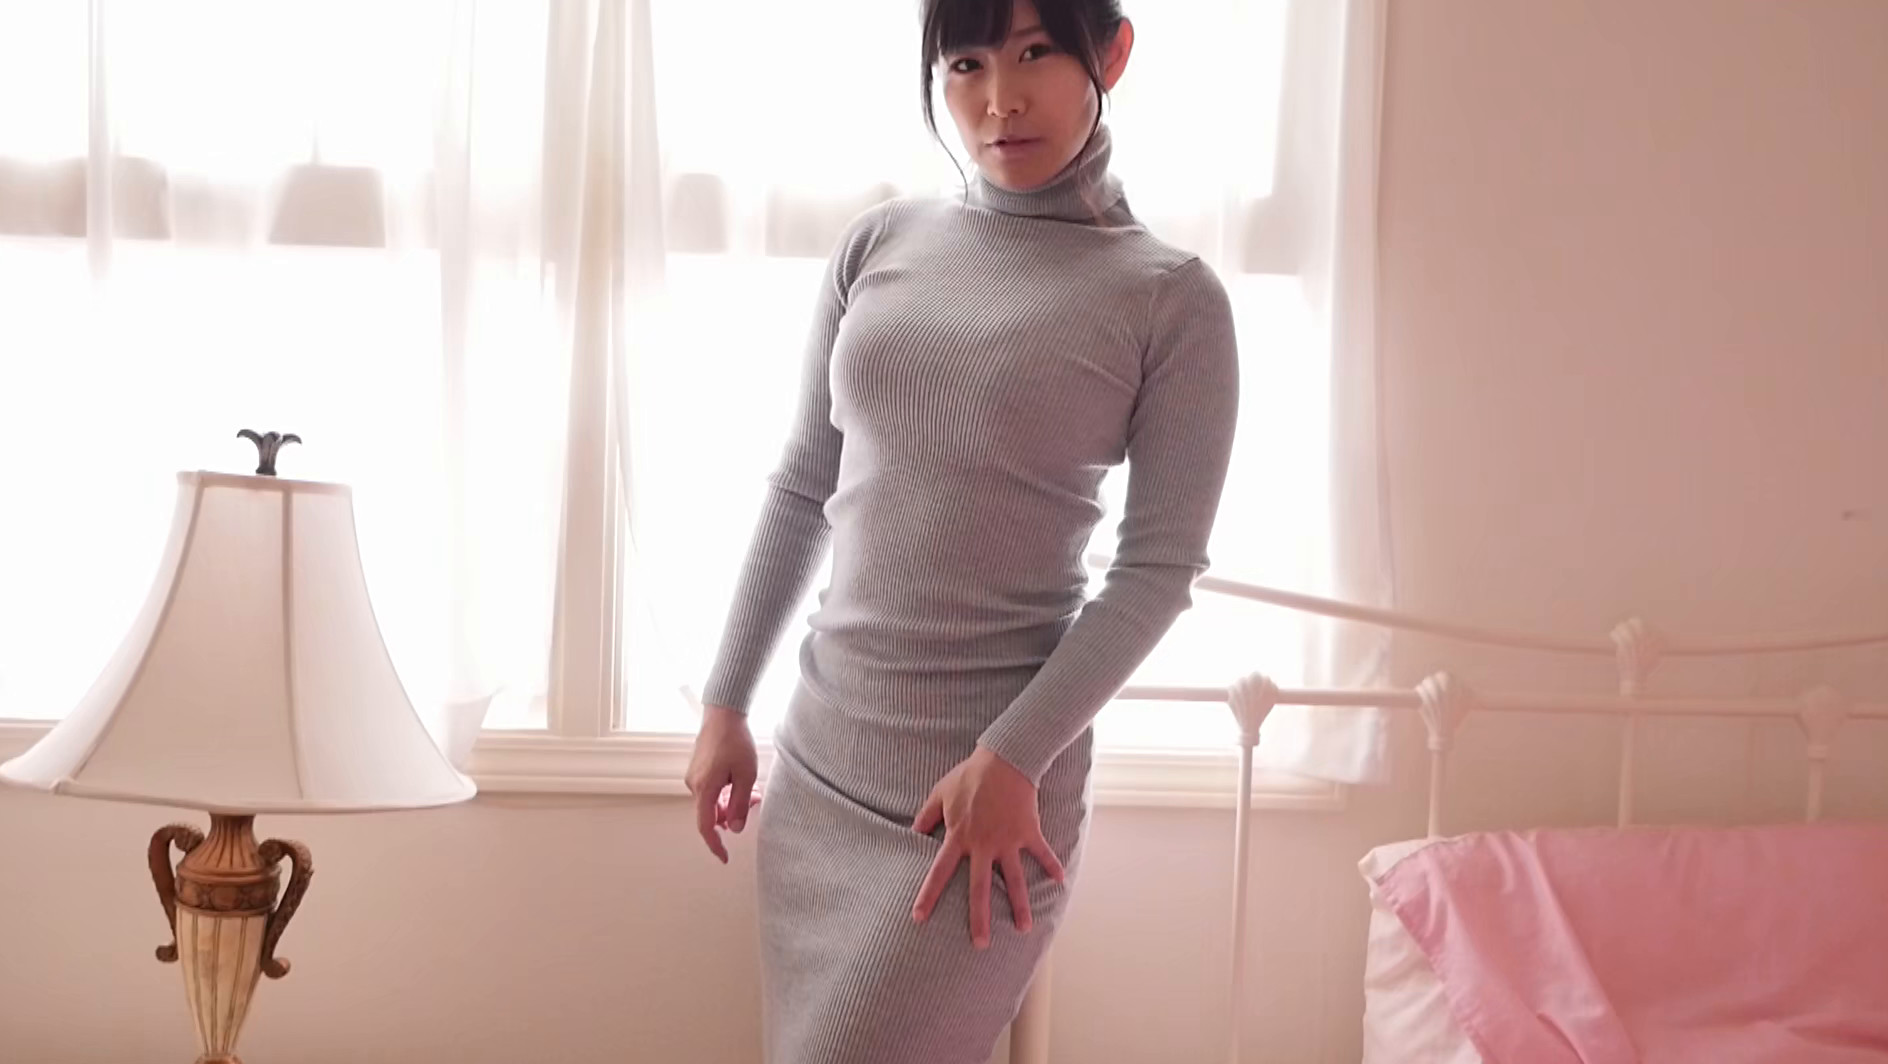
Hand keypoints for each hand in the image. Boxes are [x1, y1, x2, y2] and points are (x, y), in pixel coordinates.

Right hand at [684, 704, 760, 863]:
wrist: (723, 713)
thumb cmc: (735, 740)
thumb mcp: (746, 775)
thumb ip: (740, 804)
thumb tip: (734, 828)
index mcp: (704, 789)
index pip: (706, 827)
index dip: (715, 845)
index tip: (724, 857)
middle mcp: (694, 784)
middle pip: (711, 813)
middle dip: (731, 815)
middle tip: (753, 804)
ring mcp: (694, 776)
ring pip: (713, 801)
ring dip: (731, 802)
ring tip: (752, 791)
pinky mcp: (698, 769)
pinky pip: (711, 789)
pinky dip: (725, 792)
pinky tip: (741, 781)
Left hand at [910, 745, 1066, 948]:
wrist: (1004, 760)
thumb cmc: (969, 776)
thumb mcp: (940, 792)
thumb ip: (926, 816)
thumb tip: (911, 833)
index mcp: (958, 837)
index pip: (939, 872)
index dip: (928, 895)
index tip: (918, 918)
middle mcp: (983, 845)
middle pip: (979, 888)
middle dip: (979, 918)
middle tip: (980, 945)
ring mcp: (1007, 841)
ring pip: (1014, 880)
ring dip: (1020, 905)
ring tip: (1024, 928)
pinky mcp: (1028, 832)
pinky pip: (1041, 853)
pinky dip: (1052, 865)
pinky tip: (1060, 881)